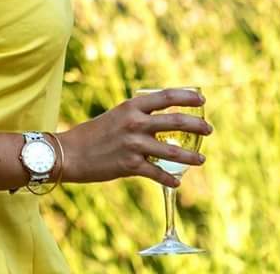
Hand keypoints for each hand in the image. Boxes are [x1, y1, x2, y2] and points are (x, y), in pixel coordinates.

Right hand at [56, 88, 211, 187]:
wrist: (71, 153)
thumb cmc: (93, 133)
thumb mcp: (117, 115)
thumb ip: (137, 115)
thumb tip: (160, 119)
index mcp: (132, 105)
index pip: (166, 97)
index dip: (187, 97)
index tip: (202, 100)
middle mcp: (135, 122)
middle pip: (175, 121)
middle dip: (196, 124)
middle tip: (209, 128)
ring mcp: (133, 144)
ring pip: (171, 150)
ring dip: (190, 155)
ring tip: (202, 159)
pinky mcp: (130, 165)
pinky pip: (157, 173)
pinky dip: (169, 178)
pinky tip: (177, 182)